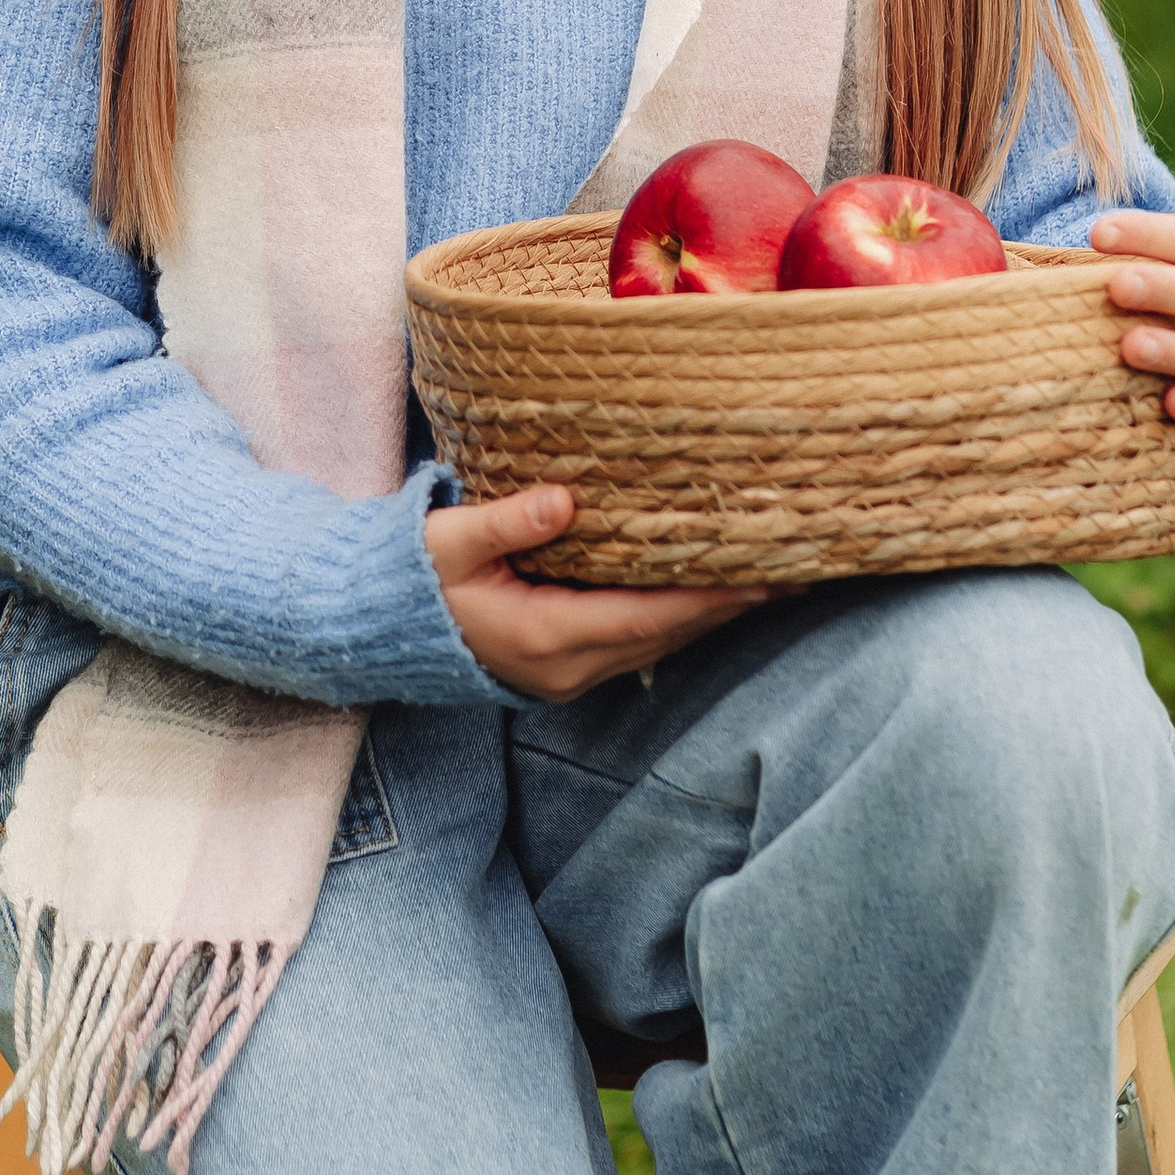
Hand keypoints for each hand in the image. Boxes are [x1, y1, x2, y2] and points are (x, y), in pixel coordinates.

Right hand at [423, 485, 766, 699]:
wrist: (377, 633)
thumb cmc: (409, 580)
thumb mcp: (449, 542)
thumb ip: (506, 522)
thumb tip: (564, 500)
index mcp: (546, 636)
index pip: (648, 615)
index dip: (711, 597)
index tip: (765, 575)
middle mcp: (569, 666)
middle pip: (669, 633)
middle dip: (732, 603)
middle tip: (797, 569)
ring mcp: (569, 675)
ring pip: (660, 643)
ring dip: (714, 613)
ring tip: (771, 579)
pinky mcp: (566, 666)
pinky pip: (641, 643)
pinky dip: (682, 618)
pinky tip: (710, 593)